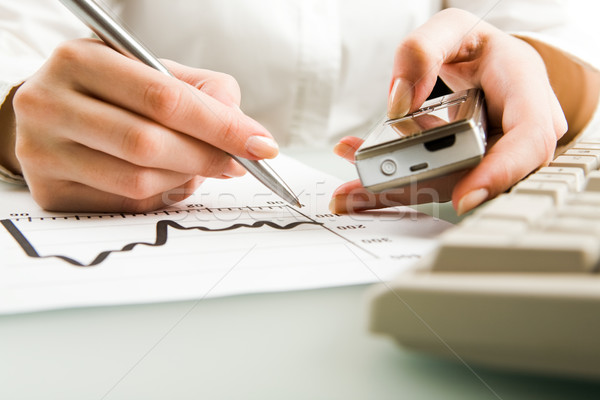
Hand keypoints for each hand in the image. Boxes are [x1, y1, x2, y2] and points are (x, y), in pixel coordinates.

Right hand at [11, 39, 277, 211]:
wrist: (52, 112)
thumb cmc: (114, 92)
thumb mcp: (154, 73)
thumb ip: (206, 93)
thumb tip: (245, 136)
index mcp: (81, 60)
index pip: (163, 98)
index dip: (219, 126)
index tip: (261, 145)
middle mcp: (49, 104)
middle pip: (148, 144)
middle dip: (206, 158)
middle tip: (238, 164)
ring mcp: (42, 152)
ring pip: (137, 181)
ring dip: (184, 180)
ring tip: (197, 168)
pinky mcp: (48, 192)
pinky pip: (124, 205)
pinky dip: (159, 197)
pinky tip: (165, 180)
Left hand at [330, 8, 566, 214]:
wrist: (488, 64)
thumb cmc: (479, 49)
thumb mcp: (452, 29)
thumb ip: (422, 52)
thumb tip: (399, 101)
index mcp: (525, 92)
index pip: (529, 142)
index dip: (500, 173)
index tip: (463, 196)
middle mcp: (518, 134)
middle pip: (484, 178)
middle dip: (427, 190)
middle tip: (375, 189)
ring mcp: (498, 158)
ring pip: (455, 187)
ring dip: (402, 193)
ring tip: (353, 193)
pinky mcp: (472, 171)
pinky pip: (440, 185)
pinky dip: (400, 188)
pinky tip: (360, 190)